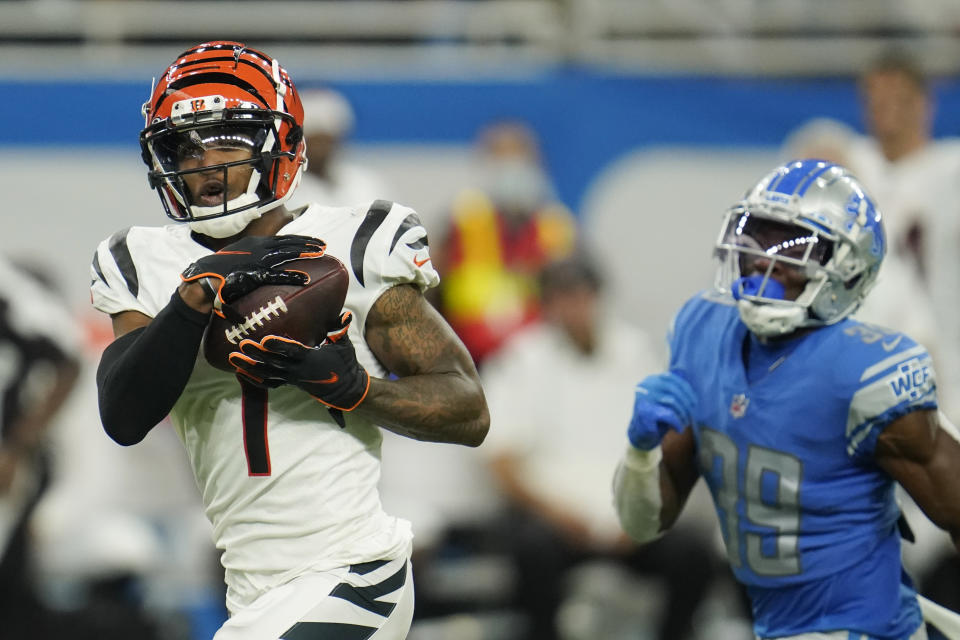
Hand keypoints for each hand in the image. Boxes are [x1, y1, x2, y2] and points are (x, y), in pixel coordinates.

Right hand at [181, 235, 325, 305]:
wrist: (202, 279)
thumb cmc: (219, 272)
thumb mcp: (238, 260)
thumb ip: (253, 259)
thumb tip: (264, 265)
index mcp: (254, 244)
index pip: (281, 239)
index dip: (298, 239)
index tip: (313, 241)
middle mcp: (257, 248)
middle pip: (287, 243)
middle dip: (306, 243)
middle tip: (323, 245)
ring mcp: (256, 260)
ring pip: (286, 254)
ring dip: (305, 253)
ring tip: (320, 253)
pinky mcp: (254, 274)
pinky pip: (278, 275)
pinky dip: (293, 276)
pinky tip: (306, 279)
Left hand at [229, 312, 369, 410]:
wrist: (344, 389)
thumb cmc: (344, 364)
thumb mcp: (344, 346)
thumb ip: (341, 331)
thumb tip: (345, 316)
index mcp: (310, 359)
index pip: (292, 352)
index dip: (278, 346)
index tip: (265, 340)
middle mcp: (298, 370)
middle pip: (274, 363)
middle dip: (257, 354)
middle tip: (242, 344)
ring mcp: (291, 378)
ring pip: (266, 374)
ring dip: (249, 367)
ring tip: (233, 359)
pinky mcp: (289, 383)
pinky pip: (268, 383)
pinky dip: (253, 379)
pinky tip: (240, 372)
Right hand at [627, 372, 695, 449]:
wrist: (641, 434)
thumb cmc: (656, 416)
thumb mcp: (665, 399)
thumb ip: (674, 390)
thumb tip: (689, 385)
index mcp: (650, 380)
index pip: (672, 379)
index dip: (686, 390)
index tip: (694, 402)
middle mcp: (645, 386)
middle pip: (673, 389)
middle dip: (686, 402)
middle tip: (691, 413)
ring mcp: (644, 398)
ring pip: (673, 401)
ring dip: (683, 413)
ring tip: (685, 422)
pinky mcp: (646, 411)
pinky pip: (669, 414)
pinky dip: (677, 423)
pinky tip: (679, 429)